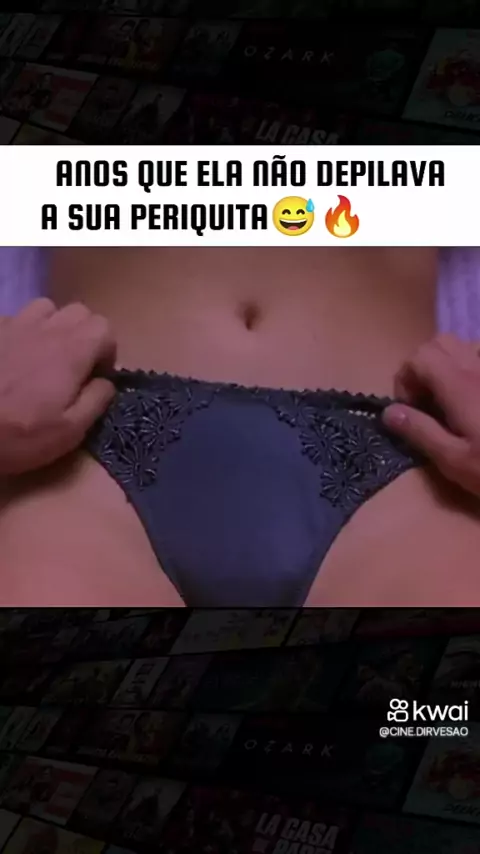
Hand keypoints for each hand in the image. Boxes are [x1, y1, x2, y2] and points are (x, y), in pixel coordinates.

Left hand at [0, 298, 116, 475]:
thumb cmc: (16, 434)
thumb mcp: (68, 432)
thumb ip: (96, 401)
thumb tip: (107, 382)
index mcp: (71, 352)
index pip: (104, 328)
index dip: (106, 351)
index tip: (95, 376)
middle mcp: (45, 329)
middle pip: (79, 312)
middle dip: (84, 334)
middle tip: (74, 365)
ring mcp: (13, 325)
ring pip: (46, 308)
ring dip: (53, 326)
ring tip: (43, 354)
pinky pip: (13, 318)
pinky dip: (22, 332)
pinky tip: (11, 357)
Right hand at [382, 334, 479, 496]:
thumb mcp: (455, 461)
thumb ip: (421, 432)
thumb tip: (390, 412)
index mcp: (460, 387)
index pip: (420, 357)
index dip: (405, 378)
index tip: (411, 410)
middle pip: (440, 343)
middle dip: (424, 366)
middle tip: (428, 401)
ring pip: (466, 346)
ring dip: (450, 365)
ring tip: (453, 400)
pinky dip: (474, 369)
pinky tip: (479, 400)